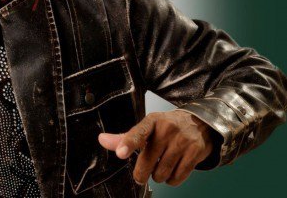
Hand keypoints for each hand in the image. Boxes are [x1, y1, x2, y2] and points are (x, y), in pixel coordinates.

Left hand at [98, 110, 215, 186]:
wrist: (199, 123)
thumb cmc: (167, 127)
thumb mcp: (147, 127)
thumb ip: (125, 137)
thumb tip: (103, 140)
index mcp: (152, 121)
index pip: (138, 133)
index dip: (128, 143)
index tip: (121, 153)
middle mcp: (167, 129)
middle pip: (147, 161)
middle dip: (142, 173)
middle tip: (142, 173)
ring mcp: (182, 141)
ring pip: (161, 173)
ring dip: (158, 176)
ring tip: (161, 166)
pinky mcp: (195, 153)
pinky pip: (176, 178)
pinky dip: (171, 180)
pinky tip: (172, 169)